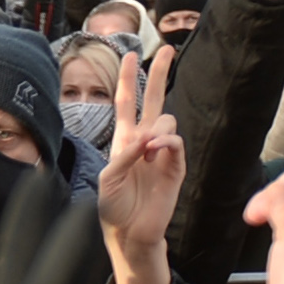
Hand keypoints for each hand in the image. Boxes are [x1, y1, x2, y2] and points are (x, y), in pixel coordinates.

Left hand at [95, 44, 183, 283]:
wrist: (129, 233)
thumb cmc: (113, 207)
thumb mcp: (107, 179)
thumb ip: (123, 155)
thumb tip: (146, 138)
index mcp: (124, 141)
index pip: (126, 103)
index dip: (127, 80)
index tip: (128, 55)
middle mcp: (144, 142)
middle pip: (154, 100)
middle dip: (159, 74)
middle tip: (167, 50)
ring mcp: (161, 153)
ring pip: (166, 120)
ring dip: (155, 128)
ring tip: (144, 148)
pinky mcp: (175, 167)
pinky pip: (176, 143)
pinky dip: (166, 141)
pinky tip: (155, 149)